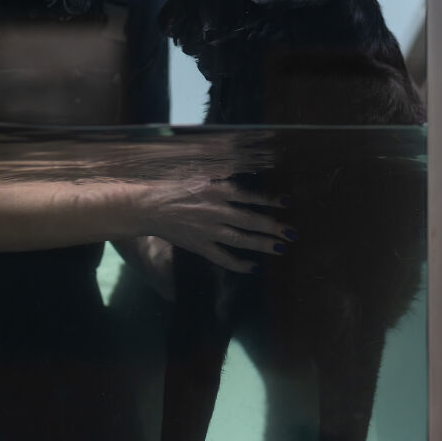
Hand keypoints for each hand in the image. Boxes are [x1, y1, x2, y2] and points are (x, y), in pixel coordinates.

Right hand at [137, 175, 294, 273]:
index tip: (287, 203)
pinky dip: (239, 264)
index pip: (249, 196)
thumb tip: (242, 173)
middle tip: (292, 232)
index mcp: (216, 191)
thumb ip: (222, 177)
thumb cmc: (173, 187)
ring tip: (281, 248)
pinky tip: (253, 267)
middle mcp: (216, 211)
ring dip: (262, 244)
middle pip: (251, 220)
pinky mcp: (200, 246)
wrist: (149, 207)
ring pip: (241, 240)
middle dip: (274, 226)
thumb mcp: (199, 175)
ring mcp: (208, 231)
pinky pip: (223, 258)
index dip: (270, 200)